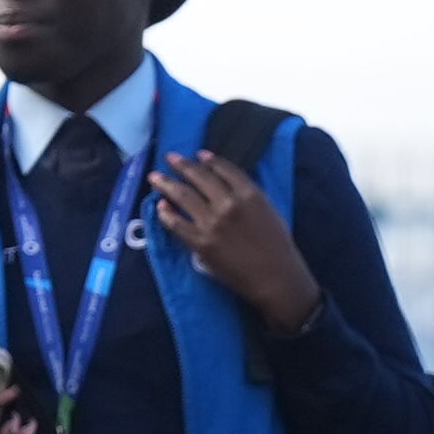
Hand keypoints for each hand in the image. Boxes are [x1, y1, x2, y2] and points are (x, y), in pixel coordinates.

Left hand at [150, 147, 325, 335]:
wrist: (275, 278)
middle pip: (199, 177)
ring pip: (183, 196)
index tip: (199, 155)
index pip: (224, 169)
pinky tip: (161, 206)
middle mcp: (228, 203)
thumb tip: (228, 186)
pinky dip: (166, 214)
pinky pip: (176, 224)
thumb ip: (249, 196)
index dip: (209, 160)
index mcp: (249, 194)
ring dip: (166, 184)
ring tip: (154, 177)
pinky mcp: (200, 243)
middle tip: (170, 157)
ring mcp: (212, 223)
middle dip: (182, 165)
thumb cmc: (278, 246)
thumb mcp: (271, 211)